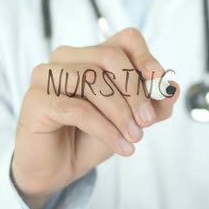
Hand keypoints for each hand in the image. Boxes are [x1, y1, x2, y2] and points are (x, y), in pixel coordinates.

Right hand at [11, 28, 179, 208]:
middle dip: (135, 90)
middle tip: (148, 121)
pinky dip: (105, 129)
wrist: (56, 169)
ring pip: (92, 80)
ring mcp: (46, 76)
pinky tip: (121, 146)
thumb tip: (173, 88)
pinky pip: (78, 109)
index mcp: (90, 55)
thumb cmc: (89, 138)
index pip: (124, 39)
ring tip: (134, 137)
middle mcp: (66, 58)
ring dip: (121, 112)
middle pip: (109, 57)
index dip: (145, 56)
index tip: (159, 80)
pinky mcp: (36, 100)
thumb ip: (152, 105)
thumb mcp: (129, 121)